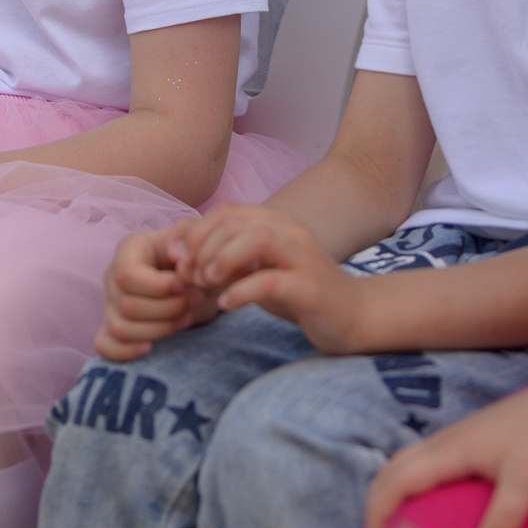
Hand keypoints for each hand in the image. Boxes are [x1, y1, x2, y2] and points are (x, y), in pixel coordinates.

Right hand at [97, 221, 220, 360]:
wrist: (201, 281)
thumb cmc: (196, 261)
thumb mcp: (197, 243)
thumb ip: (188, 240)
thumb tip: (177, 256)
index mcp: (129, 250)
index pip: (127, 275)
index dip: (158, 287)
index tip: (186, 286)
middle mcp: (113, 276)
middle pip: (126, 305)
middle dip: (167, 309)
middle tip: (195, 300)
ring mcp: (110, 304)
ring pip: (119, 328)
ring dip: (157, 330)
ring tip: (186, 319)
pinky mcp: (113, 327)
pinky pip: (104, 345)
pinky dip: (124, 351)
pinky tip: (150, 347)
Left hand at [187, 205, 370, 352]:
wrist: (351, 316)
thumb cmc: (297, 292)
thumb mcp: (257, 270)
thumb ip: (226, 257)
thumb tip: (180, 252)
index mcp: (276, 223)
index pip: (226, 211)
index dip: (194, 232)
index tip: (177, 260)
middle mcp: (290, 232)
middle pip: (236, 221)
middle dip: (202, 246)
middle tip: (187, 276)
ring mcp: (303, 257)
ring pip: (257, 239)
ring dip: (222, 258)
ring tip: (205, 282)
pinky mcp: (310, 287)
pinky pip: (271, 281)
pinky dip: (242, 290)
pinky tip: (227, 304)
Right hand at [359, 380, 527, 527]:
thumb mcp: (527, 479)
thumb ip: (504, 519)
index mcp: (449, 450)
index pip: (397, 480)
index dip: (378, 512)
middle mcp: (444, 441)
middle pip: (392, 468)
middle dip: (376, 503)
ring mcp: (456, 438)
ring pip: (407, 462)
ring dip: (392, 491)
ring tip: (394, 525)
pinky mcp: (470, 439)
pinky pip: (425, 462)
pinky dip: (412, 484)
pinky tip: (431, 502)